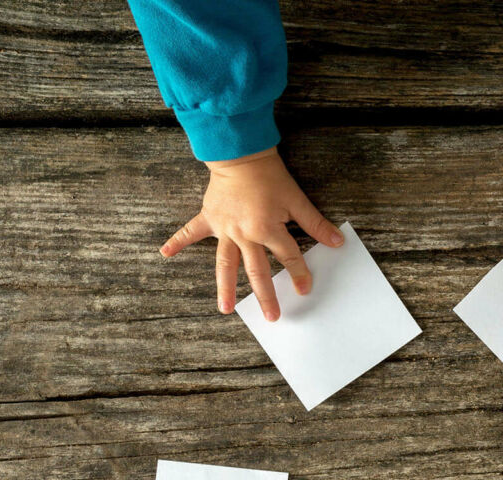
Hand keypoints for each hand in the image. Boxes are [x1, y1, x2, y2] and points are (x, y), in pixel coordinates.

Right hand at [159, 148, 343, 320]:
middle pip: (256, 270)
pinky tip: (165, 253)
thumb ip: (315, 224)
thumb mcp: (297, 200)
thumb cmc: (271, 177)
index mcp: (267, 229)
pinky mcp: (209, 218)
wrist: (242, 156)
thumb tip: (337, 241)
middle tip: (271, 316)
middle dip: (265, 295)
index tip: (304, 290)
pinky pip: (191, 232)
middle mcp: (244, 234)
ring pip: (225, 263)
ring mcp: (224, 229)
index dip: (299, 273)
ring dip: (225, 286)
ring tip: (225, 309)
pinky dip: (177, 241)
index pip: (288, 256)